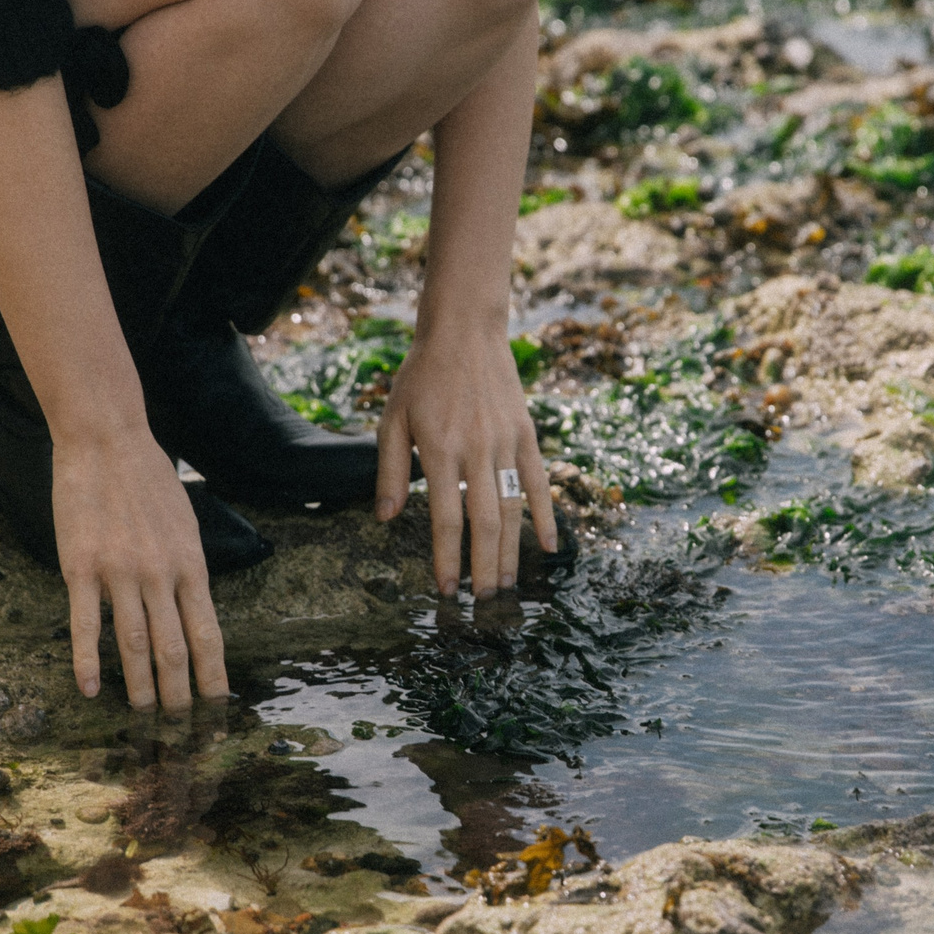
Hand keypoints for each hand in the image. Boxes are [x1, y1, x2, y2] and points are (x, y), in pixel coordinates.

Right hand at [53, 425, 228, 711]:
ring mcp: (120, 572)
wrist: (105, 440)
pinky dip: (88, 661)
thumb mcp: (185, 524)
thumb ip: (188, 567)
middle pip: (173, 648)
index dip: (212, 674)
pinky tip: (89, 689)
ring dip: (139, 686)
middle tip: (179, 724)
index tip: (216, 704)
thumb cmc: (148, 479)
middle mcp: (160, 574)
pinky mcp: (81, 568)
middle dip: (178, 692)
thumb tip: (196, 606)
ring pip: (133, 643)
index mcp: (190, 564)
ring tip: (141, 713)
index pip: (208, 633)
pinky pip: (87, 624)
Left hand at [375, 322, 558, 595]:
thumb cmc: (421, 376)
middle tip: (483, 602)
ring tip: (507, 585)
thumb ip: (390, 470)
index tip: (446, 590)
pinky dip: (546, 516)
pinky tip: (548, 546)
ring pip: (513, 509)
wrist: (465, 331)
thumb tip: (385, 519)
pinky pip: (539, 482)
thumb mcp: (393, 419)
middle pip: (485, 523)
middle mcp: (477, 450)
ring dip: (511, 551)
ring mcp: (506, 443)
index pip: (447, 519)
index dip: (447, 559)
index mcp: (441, 450)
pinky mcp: (526, 434)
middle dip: (484, 567)